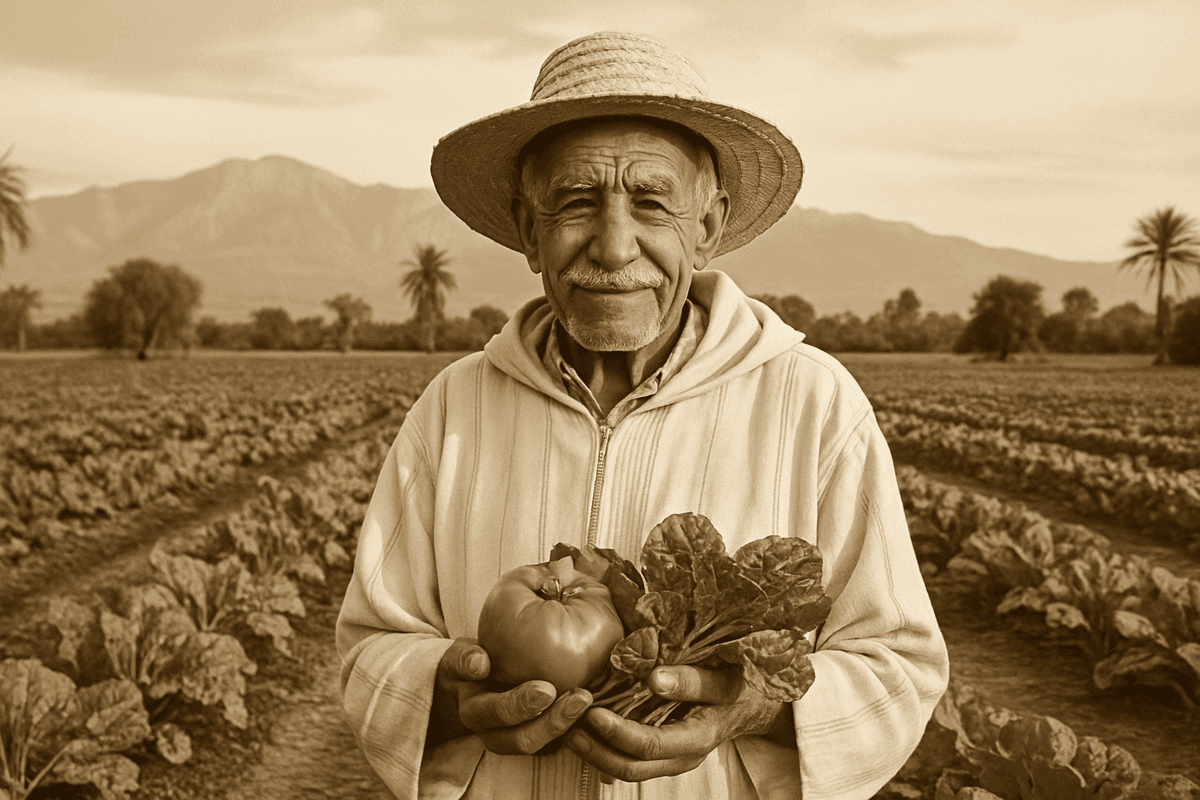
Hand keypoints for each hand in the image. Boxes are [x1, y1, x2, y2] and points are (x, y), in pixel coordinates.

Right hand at [427, 638, 593, 754]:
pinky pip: (554, 745)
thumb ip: (465, 658)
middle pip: (520, 739)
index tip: (546, 690)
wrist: (473, 684)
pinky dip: (573, 732)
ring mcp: (512, 740)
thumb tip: (480, 664)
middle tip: (580, 698)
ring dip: (565, 728)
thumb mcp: (461, 655)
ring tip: (587, 702)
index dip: (519, 705)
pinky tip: (593, 713)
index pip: (493, 713)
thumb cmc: (473, 662)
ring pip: (540, 748)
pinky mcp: (533, 739)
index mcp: (473, 711)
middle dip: (552, 722)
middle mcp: (491, 733)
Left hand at [567, 665, 792, 782]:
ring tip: (569, 730)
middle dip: (596, 750)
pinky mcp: (664, 752)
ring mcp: (673, 758)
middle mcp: (683, 756)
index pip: (650, 745)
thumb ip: (692, 680)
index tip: (592, 711)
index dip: (617, 732)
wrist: (755, 703)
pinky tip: (587, 732)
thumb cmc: (742, 684)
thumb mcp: (724, 677)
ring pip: (628, 769)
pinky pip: (632, 759)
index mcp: (698, 737)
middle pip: (632, 766)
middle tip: (568, 726)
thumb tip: (654, 678)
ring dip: (596, 753)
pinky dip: (607, 749)